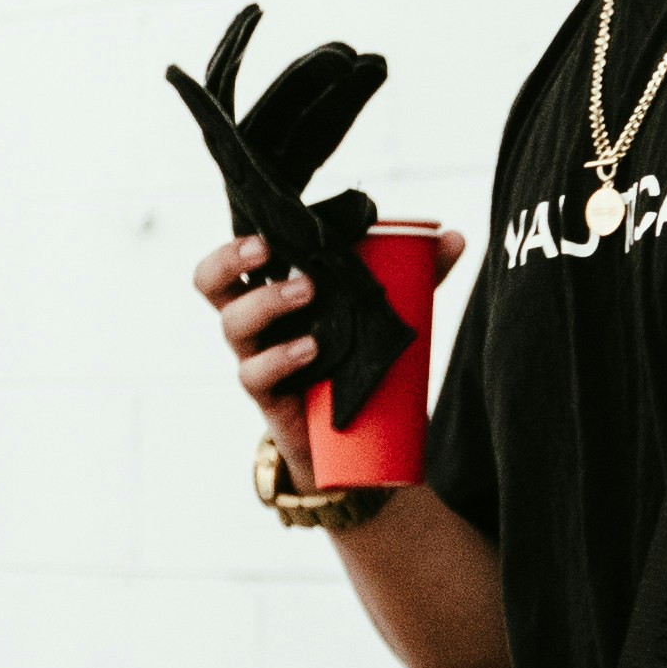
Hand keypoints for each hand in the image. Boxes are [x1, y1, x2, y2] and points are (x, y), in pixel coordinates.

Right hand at [195, 223, 462, 492]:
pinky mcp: (269, 397)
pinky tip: (311, 347)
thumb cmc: (357, 362)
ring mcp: (257, 358)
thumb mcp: (381, 314)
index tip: (271, 223)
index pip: (234, 258)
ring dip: (267, 301)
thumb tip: (455, 237)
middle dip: (231, 258)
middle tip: (268, 246)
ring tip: (309, 292)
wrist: (354, 444)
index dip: (237, 239)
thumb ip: (417, 275)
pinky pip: (256, 374)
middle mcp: (254, 323)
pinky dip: (282, 356)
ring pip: (232, 324)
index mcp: (271, 292)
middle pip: (211, 283)